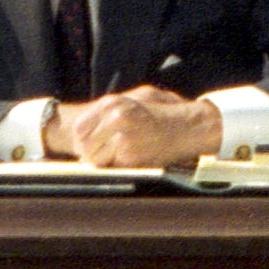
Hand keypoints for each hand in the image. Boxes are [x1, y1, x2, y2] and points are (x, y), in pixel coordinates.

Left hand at [62, 86, 223, 168]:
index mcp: (112, 103)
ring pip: (94, 159)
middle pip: (84, 145)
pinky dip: (117, 168)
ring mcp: (123, 138)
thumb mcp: (134, 99)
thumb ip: (109, 110)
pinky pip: (112, 168)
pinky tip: (130, 161)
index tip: (93, 145)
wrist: (189, 127)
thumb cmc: (162, 113)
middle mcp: (115, 119)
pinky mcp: (132, 157)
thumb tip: (81, 132)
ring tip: (117, 158)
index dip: (84, 140)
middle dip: (90, 153)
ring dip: (102, 162)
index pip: (80, 128)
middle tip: (104, 155)